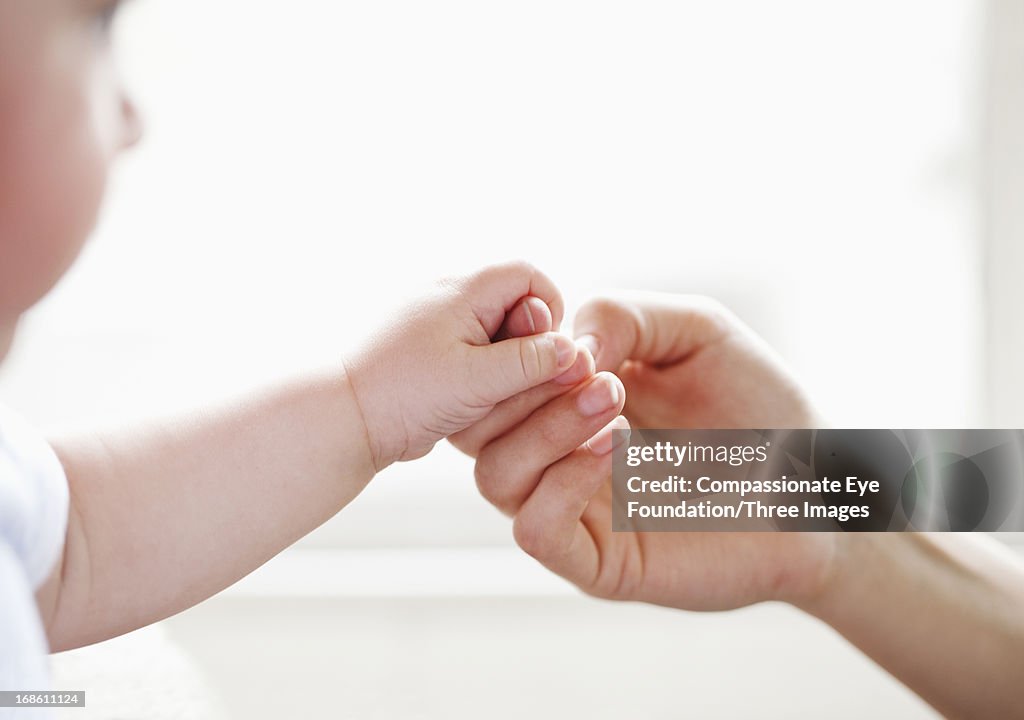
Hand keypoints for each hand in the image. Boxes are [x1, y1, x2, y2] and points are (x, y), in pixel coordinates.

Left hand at [344, 261, 578, 470]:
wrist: (341, 419)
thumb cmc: (403, 393)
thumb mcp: (478, 380)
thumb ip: (531, 362)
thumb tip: (573, 351)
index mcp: (462, 288)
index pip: (529, 276)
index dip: (549, 313)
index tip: (546, 356)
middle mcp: (448, 296)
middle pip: (515, 305)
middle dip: (527, 345)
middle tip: (515, 385)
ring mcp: (436, 323)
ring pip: (495, 334)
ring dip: (505, 367)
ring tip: (486, 399)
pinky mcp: (428, 352)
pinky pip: (472, 354)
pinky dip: (481, 378)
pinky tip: (467, 405)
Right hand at [456, 292, 838, 610]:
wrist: (821, 486)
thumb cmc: (761, 406)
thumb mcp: (696, 330)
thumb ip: (626, 313)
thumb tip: (568, 345)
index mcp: (570, 403)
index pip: (494, 381)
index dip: (510, 350)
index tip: (562, 331)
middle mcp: (559, 456)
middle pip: (476, 428)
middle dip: (521, 388)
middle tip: (593, 368)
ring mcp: (576, 509)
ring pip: (495, 476)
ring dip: (543, 429)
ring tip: (612, 403)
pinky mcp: (599, 562)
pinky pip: (534, 529)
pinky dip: (558, 483)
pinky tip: (613, 452)